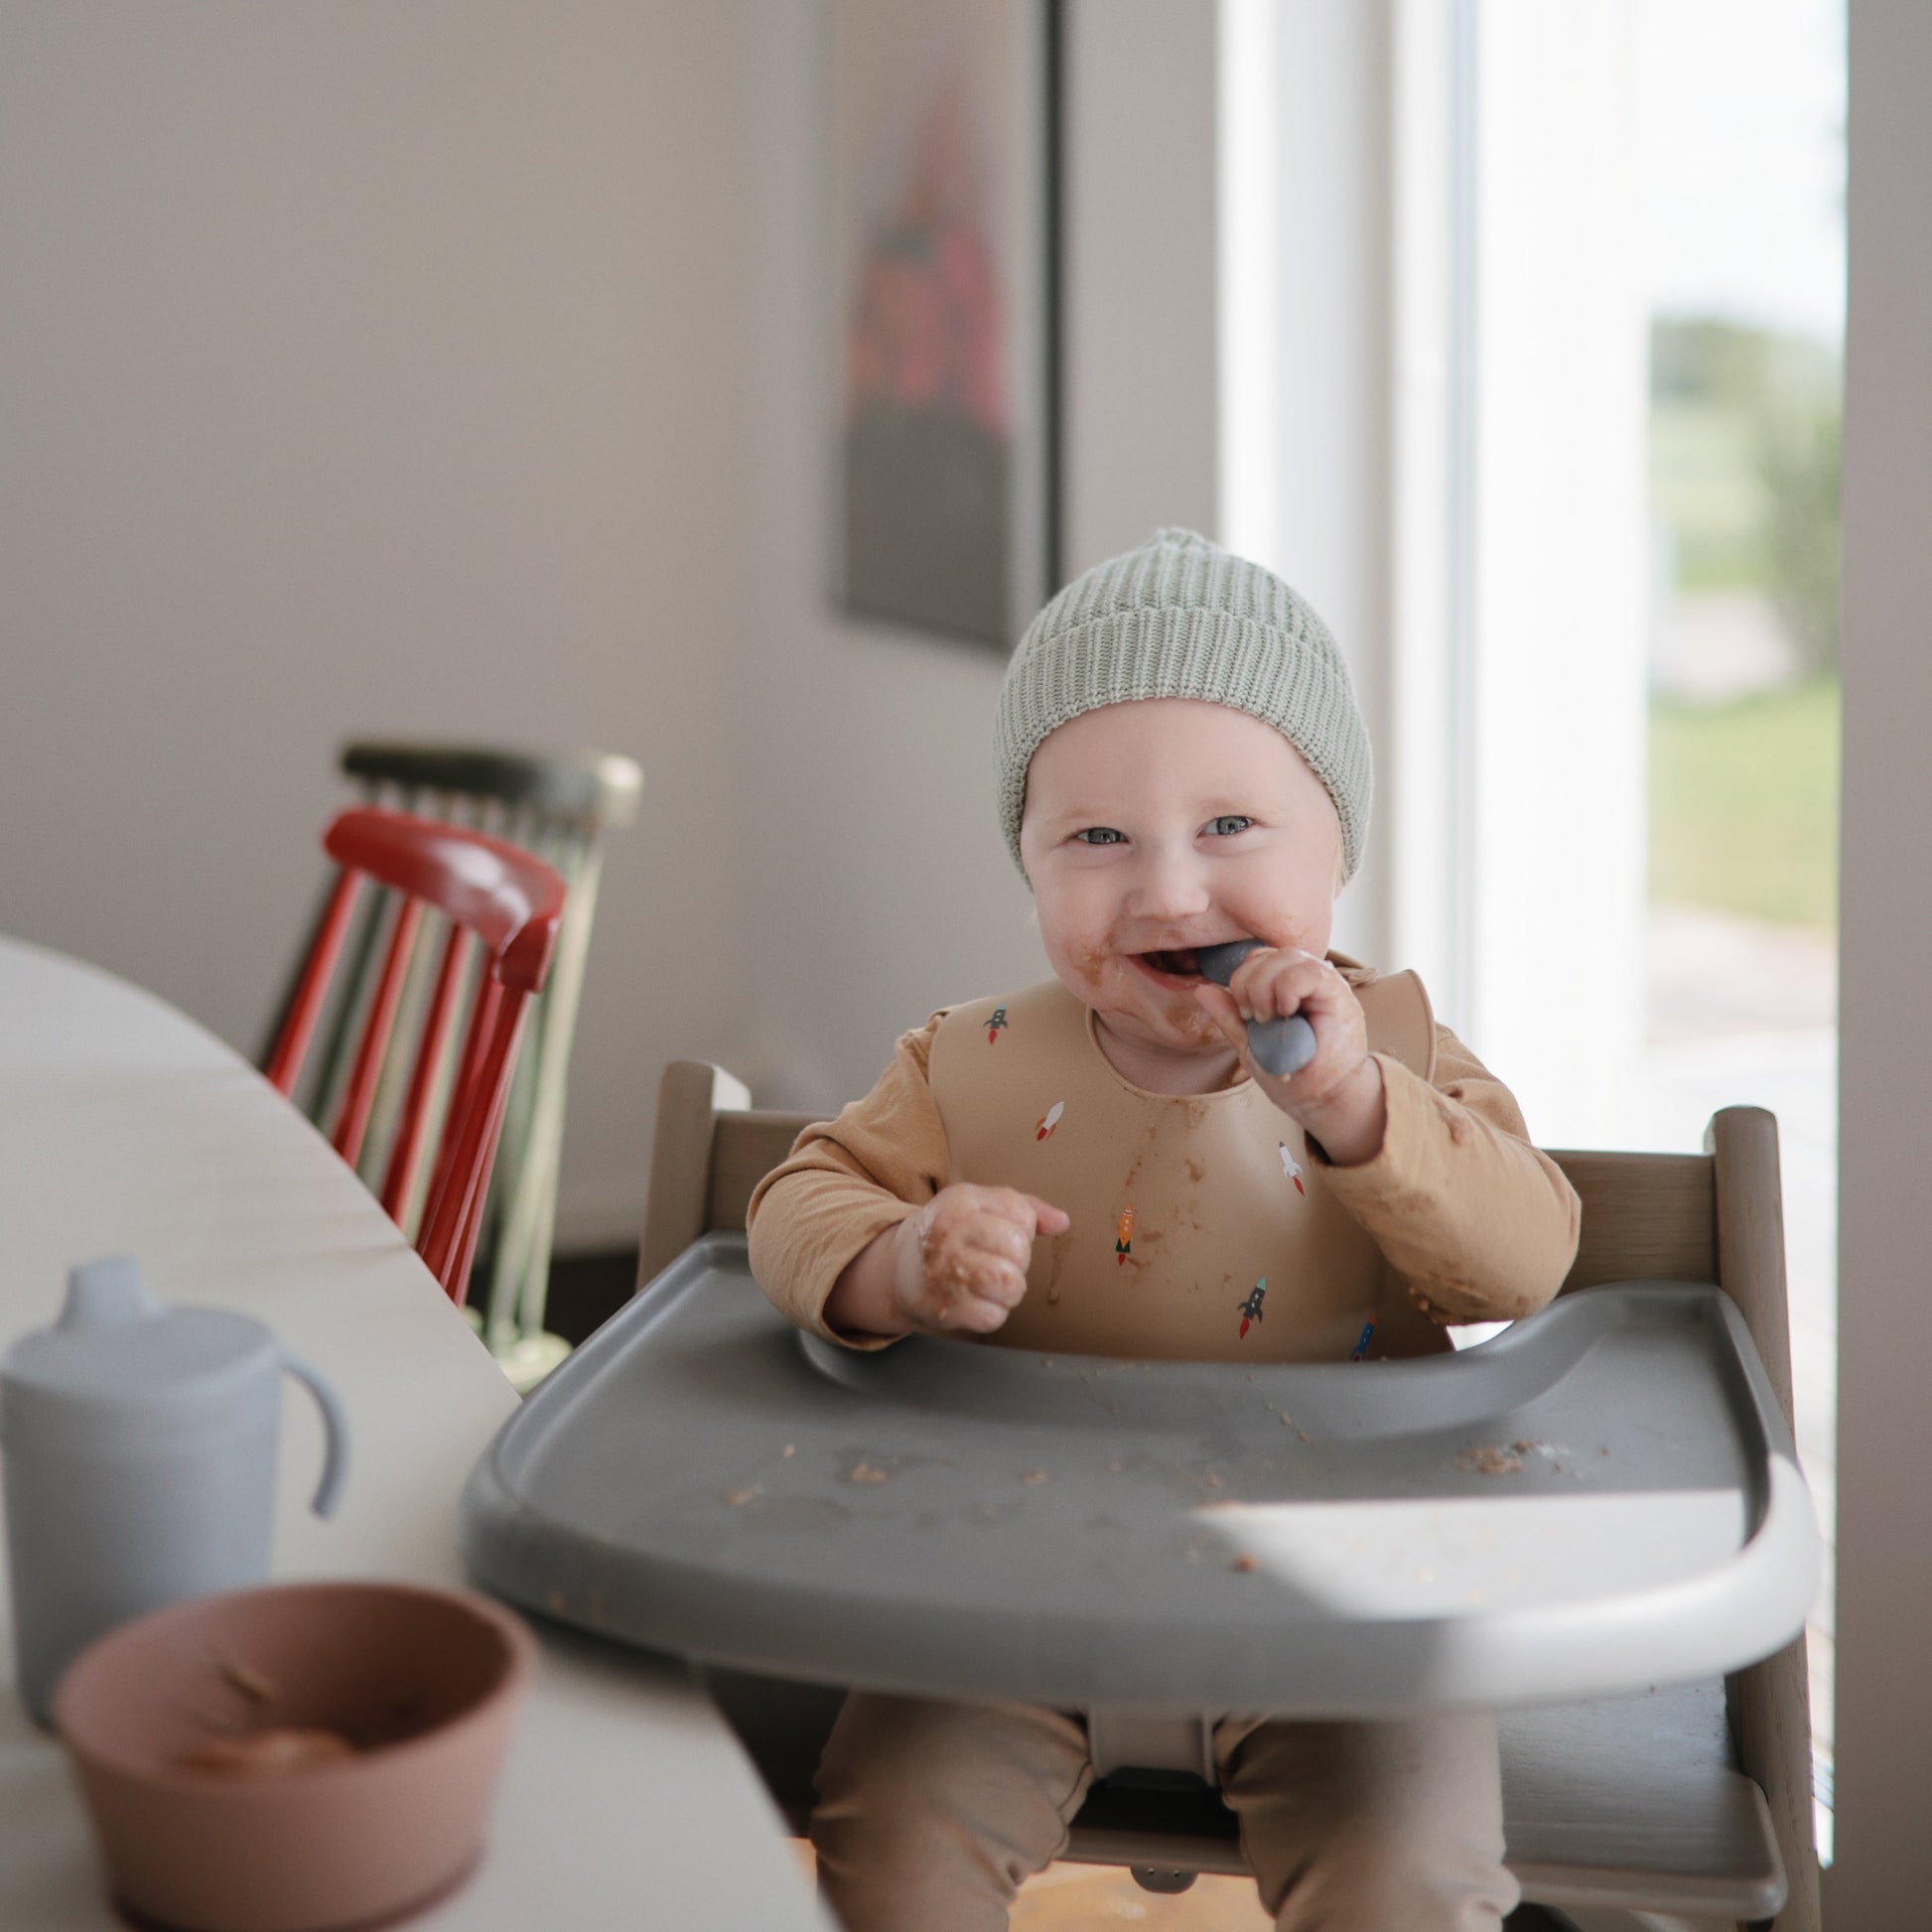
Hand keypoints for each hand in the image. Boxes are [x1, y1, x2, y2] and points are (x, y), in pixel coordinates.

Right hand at [827, 1185, 1069, 1338]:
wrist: (901, 1267)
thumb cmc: (951, 1234)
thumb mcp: (982, 1205)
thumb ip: (1025, 1209)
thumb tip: (1061, 1222)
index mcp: (962, 1201)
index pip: (1022, 1216)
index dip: (1022, 1229)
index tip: (999, 1233)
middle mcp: (951, 1233)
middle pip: (1019, 1249)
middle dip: (1018, 1261)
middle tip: (996, 1261)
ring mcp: (945, 1271)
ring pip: (1011, 1284)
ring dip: (1009, 1289)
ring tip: (991, 1283)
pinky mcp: (944, 1307)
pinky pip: (994, 1317)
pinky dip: (992, 1313)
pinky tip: (976, 1300)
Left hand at [1192, 947, 1386, 1163]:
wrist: (1325, 1100)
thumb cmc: (1293, 1074)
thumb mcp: (1251, 1044)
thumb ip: (1230, 1016)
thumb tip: (1201, 989)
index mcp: (1285, 986)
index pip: (1257, 959)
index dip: (1241, 979)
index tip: (1243, 1014)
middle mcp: (1306, 979)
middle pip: (1268, 954)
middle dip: (1248, 984)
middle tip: (1253, 1018)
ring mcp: (1325, 983)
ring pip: (1288, 957)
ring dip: (1266, 987)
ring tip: (1269, 1018)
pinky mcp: (1339, 994)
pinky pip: (1310, 972)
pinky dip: (1289, 988)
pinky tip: (1286, 1012)